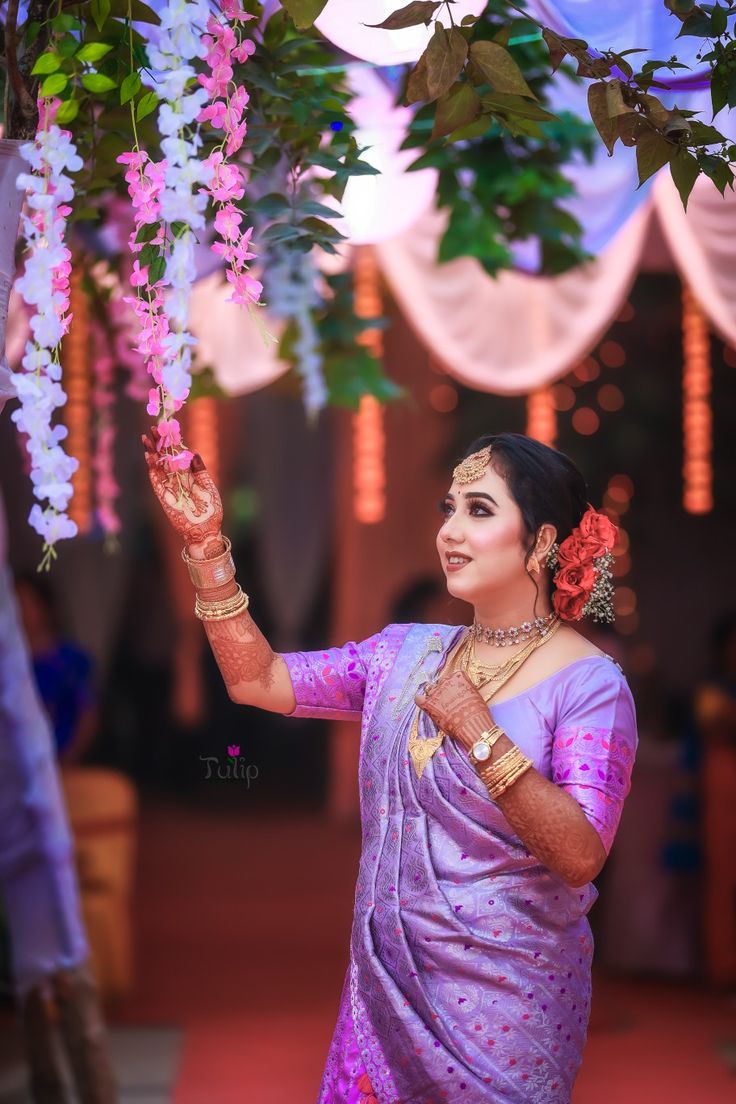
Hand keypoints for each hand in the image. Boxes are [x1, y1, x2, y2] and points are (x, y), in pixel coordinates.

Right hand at [142, 426, 223, 555]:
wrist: (205, 531)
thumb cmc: (211, 511)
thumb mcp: (209, 487)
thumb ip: (200, 470)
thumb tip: (193, 452)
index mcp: (189, 475)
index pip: (178, 454)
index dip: (173, 442)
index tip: (170, 428)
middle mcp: (177, 479)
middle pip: (165, 456)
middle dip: (160, 442)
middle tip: (154, 427)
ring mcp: (169, 486)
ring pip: (158, 465)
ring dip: (152, 451)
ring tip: (147, 437)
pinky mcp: (163, 496)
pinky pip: (155, 479)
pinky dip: (152, 467)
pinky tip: (149, 455)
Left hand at [414, 670, 489, 753]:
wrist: (472, 725)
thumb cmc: (478, 713)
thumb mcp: (476, 696)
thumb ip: (467, 690)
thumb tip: (462, 693)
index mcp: (458, 677)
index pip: (452, 676)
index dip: (453, 686)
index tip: (455, 693)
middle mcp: (445, 681)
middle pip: (440, 682)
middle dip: (443, 690)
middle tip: (447, 702)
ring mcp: (436, 691)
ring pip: (429, 688)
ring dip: (432, 695)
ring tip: (437, 705)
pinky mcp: (428, 703)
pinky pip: (418, 698)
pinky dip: (420, 701)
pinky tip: (425, 705)